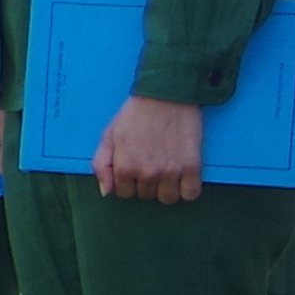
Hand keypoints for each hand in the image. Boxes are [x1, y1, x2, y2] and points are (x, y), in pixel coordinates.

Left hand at [93, 89, 207, 202]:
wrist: (165, 95)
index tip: (134, 166)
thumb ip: (101, 165)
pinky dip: (187, 189)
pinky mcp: (193, 167)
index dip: (127, 181)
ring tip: (166, 169)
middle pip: (146, 196)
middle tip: (150, 162)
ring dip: (166, 188)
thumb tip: (106, 192)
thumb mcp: (108, 136)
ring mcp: (171, 171)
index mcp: (124, 167)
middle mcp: (147, 173)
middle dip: (145, 183)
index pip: (123, 193)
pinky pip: (190, 195)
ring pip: (168, 199)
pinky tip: (183, 176)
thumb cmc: (135, 115)